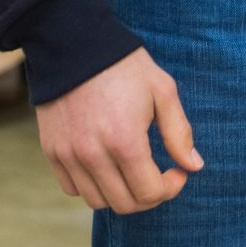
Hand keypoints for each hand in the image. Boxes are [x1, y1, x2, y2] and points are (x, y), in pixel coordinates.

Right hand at [36, 47, 203, 212]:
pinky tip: (105, 165)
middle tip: (157, 175)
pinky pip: (72, 187)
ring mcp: (68, 155)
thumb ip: (179, 132)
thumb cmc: (124, 65)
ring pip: (97, 201)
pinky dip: (91, 185)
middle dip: (148, 196)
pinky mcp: (51, 150)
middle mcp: (93, 154)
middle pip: (125, 204)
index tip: (177, 172)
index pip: (149, 193)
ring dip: (120, 193)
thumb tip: (194, 167)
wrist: (73, 42)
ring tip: (131, 170)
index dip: (170, 188)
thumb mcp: (162, 91)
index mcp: (124, 141)